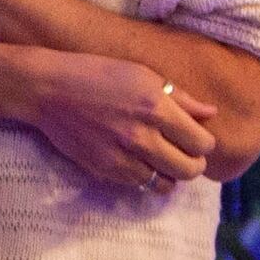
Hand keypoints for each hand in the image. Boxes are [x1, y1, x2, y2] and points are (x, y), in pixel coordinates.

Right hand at [13, 49, 220, 196]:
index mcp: (156, 107)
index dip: (205, 144)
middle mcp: (142, 136)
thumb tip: (210, 114)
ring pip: (166, 184)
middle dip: (194, 164)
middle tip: (186, 155)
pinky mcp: (105, 170)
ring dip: (170, 174)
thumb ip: (181, 98)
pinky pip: (139, 185)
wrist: (49, 90)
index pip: (201, 143)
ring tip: (163, 161)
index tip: (197, 139)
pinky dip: (146, 178)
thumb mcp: (143, 75)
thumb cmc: (98, 74)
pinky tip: (140, 162)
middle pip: (189, 170)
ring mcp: (122, 156)